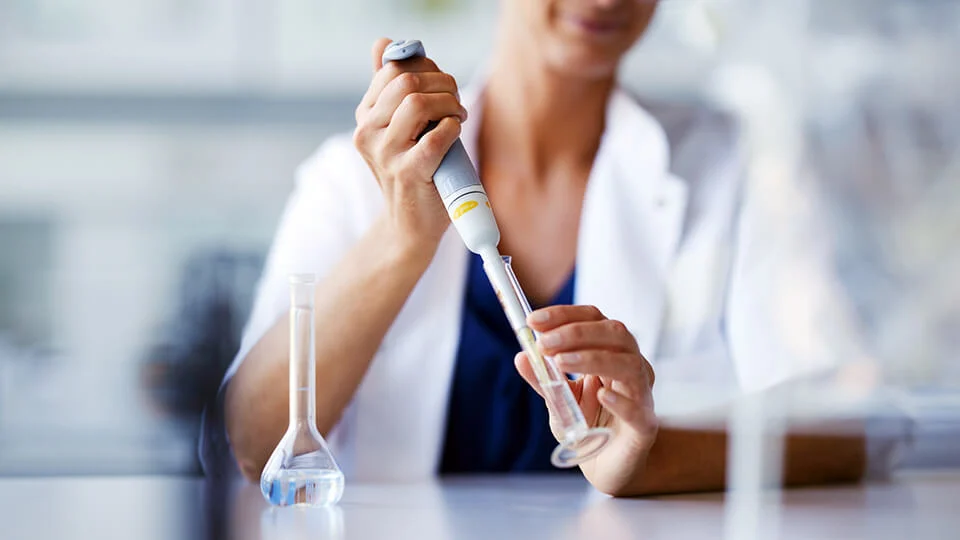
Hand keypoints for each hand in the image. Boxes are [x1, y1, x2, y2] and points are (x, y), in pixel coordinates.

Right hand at [353, 37, 467, 259]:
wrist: (411, 225)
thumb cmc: (413, 172)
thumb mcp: (397, 128)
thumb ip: (390, 87)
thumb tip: (383, 43)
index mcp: (365, 117)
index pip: (393, 69)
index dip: (426, 67)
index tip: (441, 85)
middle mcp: (367, 132)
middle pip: (406, 80)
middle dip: (442, 83)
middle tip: (455, 101)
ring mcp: (385, 153)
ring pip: (419, 103)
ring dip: (449, 103)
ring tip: (457, 116)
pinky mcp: (407, 173)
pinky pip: (436, 137)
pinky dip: (453, 128)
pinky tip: (455, 133)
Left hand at [514, 305, 657, 495]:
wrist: (604, 466)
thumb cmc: (588, 427)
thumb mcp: (559, 400)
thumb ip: (544, 379)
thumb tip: (521, 356)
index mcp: (610, 352)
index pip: (594, 319)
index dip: (565, 315)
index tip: (534, 320)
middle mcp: (630, 367)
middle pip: (615, 334)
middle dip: (577, 333)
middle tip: (545, 343)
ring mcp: (641, 395)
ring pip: (629, 365)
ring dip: (593, 359)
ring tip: (562, 362)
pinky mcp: (645, 426)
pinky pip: (638, 409)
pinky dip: (620, 400)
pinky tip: (602, 395)